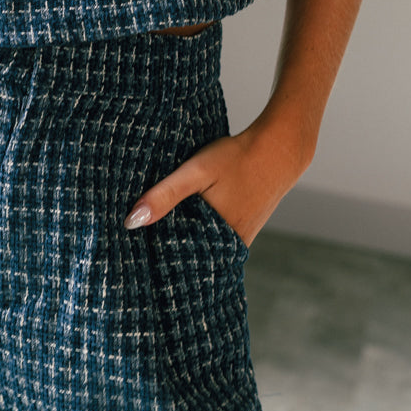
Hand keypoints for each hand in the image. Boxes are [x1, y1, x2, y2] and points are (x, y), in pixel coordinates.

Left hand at [123, 119, 310, 245]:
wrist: (279, 150)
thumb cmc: (236, 158)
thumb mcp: (196, 172)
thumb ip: (165, 195)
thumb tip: (131, 222)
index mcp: (213, 238)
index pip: (174, 260)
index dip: (152, 255)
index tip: (131, 253)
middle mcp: (227, 246)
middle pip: (188, 256)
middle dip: (165, 252)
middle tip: (139, 247)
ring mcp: (238, 240)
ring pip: (202, 248)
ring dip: (183, 241)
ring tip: (157, 235)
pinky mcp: (243, 230)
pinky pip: (215, 239)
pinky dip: (200, 232)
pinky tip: (186, 221)